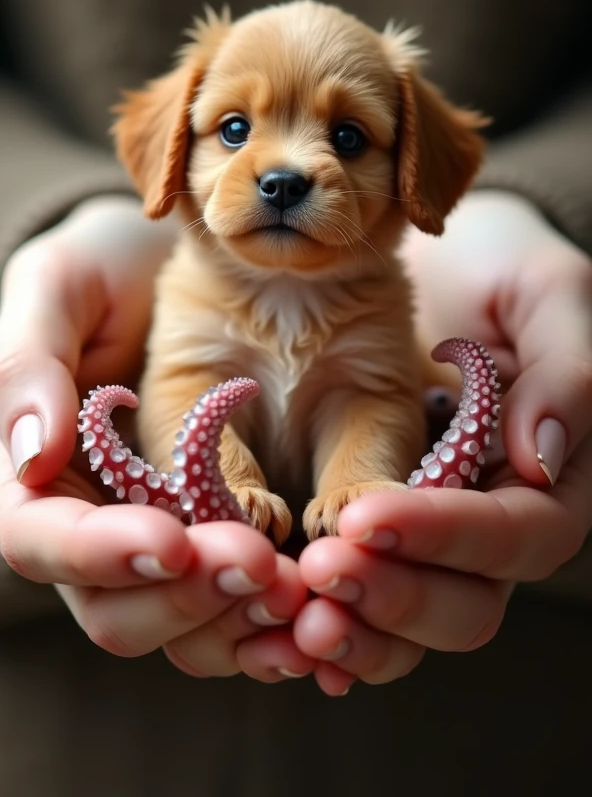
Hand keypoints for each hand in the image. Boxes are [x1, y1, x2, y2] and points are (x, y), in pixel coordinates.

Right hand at [0, 197, 311, 680]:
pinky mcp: (219, 545)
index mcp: (36, 474)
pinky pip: (237, 612)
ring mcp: (159, 544)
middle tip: (260, 562)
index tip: (172, 539)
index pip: (38, 541)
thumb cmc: (108, 270)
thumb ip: (28, 362)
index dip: (100, 554)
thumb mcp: (60, 284)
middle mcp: (92, 528)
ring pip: (181, 630)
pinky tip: (318, 600)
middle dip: (184, 598)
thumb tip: (33, 458)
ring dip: (237, 624)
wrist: (187, 272)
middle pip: (114, 610)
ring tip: (302, 589)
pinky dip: (274, 621)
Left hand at [294, 190, 591, 691]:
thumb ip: (563, 369)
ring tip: (287, 617)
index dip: (445, 535)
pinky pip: (356, 605)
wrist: (424, 265)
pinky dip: (319, 624)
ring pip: (409, 627)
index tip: (363, 515)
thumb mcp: (540, 290)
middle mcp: (492, 525)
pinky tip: (272, 624)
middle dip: (393, 597)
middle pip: (466, 604)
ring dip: (352, 631)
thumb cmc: (493, 268)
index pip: (516, 535)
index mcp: (546, 478)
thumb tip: (542, 459)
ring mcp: (431, 541)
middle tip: (317, 572)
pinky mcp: (374, 538)